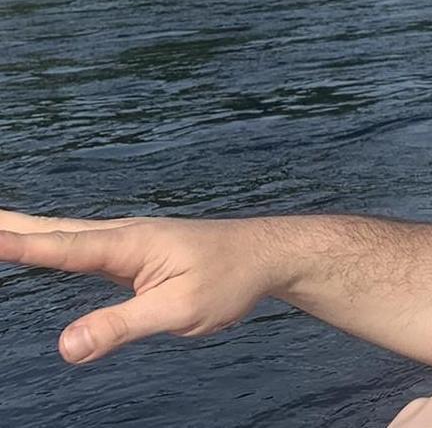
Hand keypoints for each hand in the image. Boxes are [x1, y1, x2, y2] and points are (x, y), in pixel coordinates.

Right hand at [0, 209, 277, 362]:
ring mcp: (130, 242)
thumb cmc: (230, 278)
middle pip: (56, 230)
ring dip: (27, 228)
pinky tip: (46, 244)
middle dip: (12, 225)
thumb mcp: (179, 310)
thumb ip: (122, 326)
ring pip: (68, 234)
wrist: (268, 255)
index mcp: (130, 244)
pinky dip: (53, 241)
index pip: (63, 247)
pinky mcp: (136, 254)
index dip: (21, 244)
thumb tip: (66, 346)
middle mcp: (124, 236)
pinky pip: (84, 246)